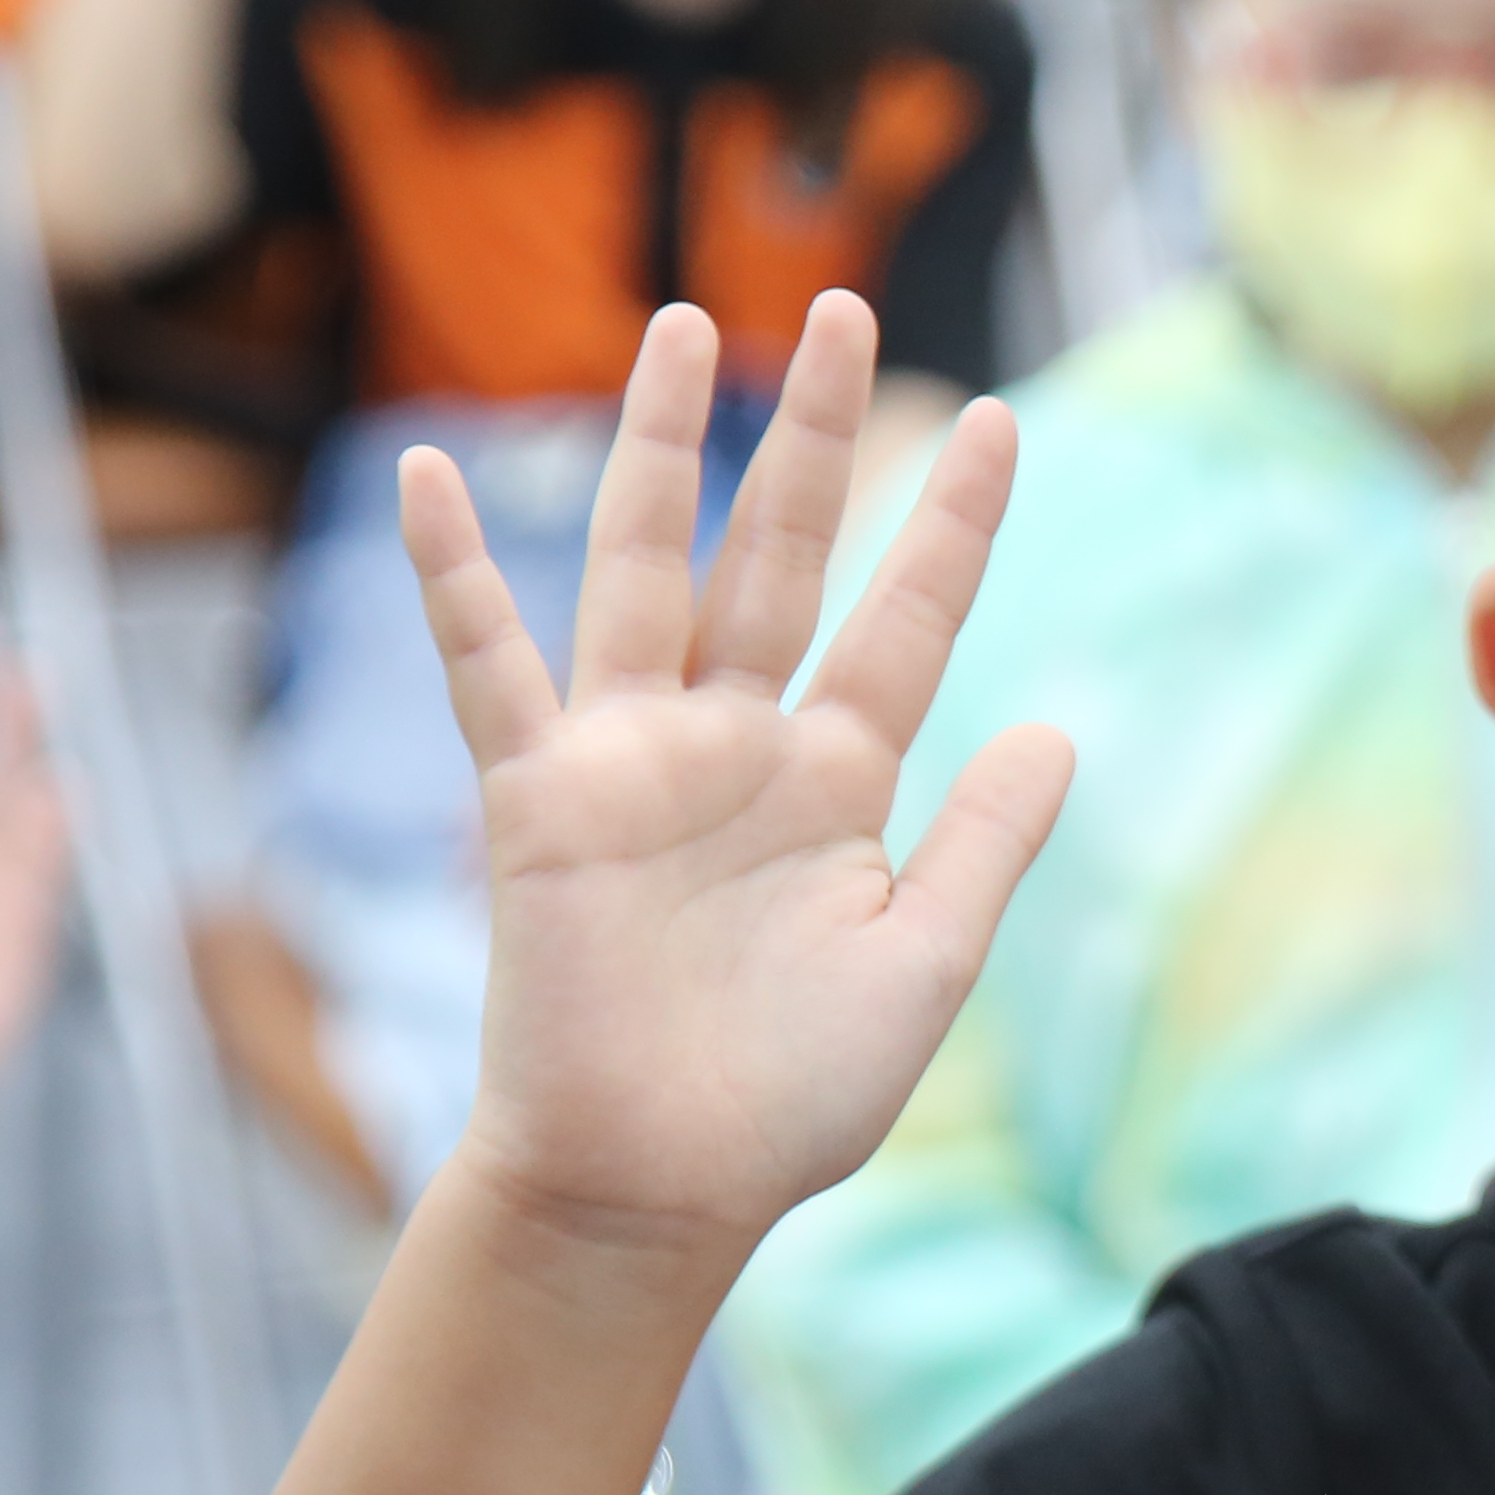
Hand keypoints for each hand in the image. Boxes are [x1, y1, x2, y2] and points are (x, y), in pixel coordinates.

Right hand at [415, 293, 1068, 1261]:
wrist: (660, 1189)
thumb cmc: (790, 1103)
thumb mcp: (925, 964)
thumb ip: (986, 843)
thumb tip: (1060, 728)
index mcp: (839, 784)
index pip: (907, 622)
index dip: (953, 527)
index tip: (1004, 425)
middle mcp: (736, 746)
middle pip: (781, 553)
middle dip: (816, 433)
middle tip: (848, 306)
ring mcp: (632, 760)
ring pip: (647, 567)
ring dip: (658, 447)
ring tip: (682, 325)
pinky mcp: (537, 798)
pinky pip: (488, 667)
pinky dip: (457, 573)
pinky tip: (434, 474)